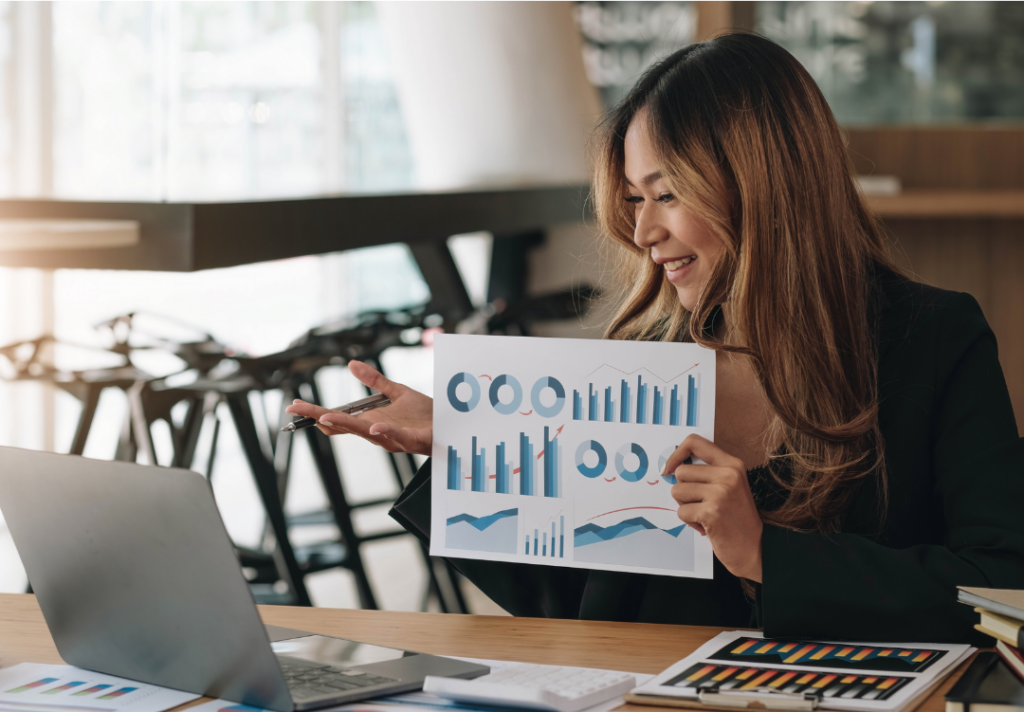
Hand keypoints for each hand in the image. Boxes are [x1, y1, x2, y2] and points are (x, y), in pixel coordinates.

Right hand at [285, 361, 432, 455]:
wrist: (452, 425)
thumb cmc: (425, 414)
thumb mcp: (397, 392)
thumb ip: (375, 380)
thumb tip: (351, 364)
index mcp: (371, 420)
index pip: (338, 417)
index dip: (315, 411)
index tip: (294, 405)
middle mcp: (378, 432)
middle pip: (344, 426)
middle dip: (320, 417)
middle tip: (297, 410)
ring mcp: (394, 437)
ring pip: (366, 433)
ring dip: (346, 426)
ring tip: (325, 418)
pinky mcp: (413, 439)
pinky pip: (397, 436)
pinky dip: (385, 432)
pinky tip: (374, 427)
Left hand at [663, 434, 763, 581]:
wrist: (756, 548)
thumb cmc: (737, 518)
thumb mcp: (729, 486)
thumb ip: (708, 472)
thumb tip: (673, 466)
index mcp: (732, 464)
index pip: (695, 442)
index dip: (676, 454)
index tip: (669, 468)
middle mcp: (727, 474)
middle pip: (681, 472)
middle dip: (684, 491)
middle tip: (701, 505)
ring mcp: (720, 493)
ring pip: (677, 491)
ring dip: (686, 506)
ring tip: (705, 515)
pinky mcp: (711, 512)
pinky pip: (681, 511)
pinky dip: (689, 521)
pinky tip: (706, 526)